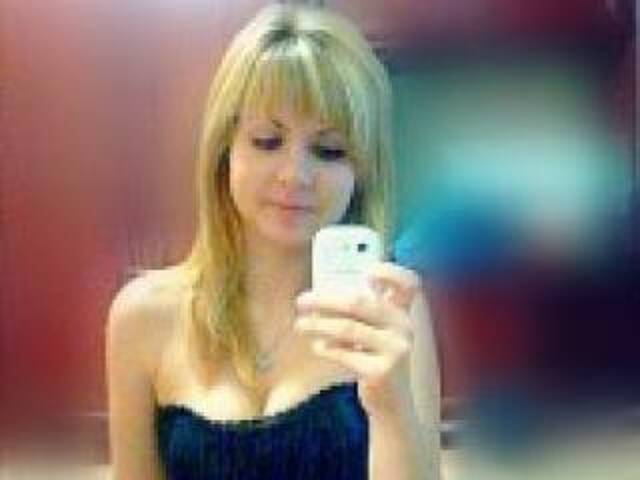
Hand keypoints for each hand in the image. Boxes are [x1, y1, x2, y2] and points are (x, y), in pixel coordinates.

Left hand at [294, 262, 422, 419]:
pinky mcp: (382, 372)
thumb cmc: (376, 360)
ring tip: (300, 325)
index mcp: (402, 313)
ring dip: (318, 325)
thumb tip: (320, 296)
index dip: (390, 273)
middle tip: (302, 301)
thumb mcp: (375, 333)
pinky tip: (317, 346)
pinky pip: (345, 354)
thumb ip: (360, 313)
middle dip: (325, 300)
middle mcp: (404, 328)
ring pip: (348, 328)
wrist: (393, 404)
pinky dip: (327, 348)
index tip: (366, 271)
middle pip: (361, 302)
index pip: (409, 284)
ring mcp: (396, 350)